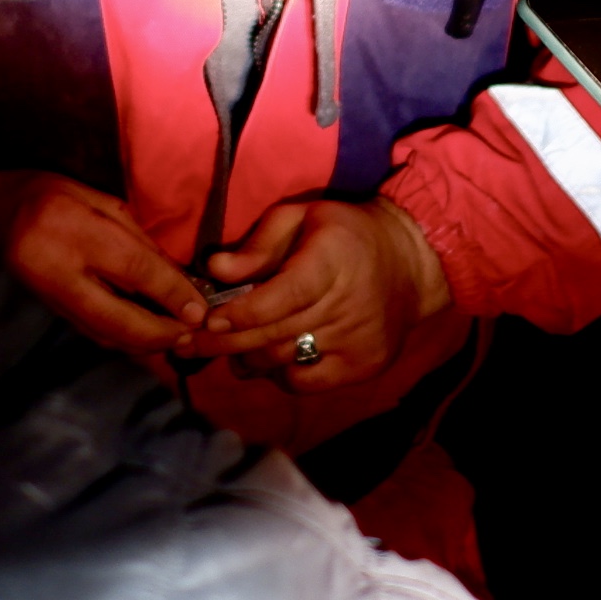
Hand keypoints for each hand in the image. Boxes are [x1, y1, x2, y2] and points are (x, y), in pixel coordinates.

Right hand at [0, 168, 207, 356]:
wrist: (2, 195)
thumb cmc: (58, 185)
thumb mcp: (105, 199)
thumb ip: (141, 242)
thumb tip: (180, 282)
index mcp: (73, 228)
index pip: (134, 270)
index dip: (171, 294)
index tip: (200, 310)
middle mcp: (56, 268)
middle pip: (116, 318)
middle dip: (159, 334)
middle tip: (191, 336)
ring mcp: (45, 292)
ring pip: (101, 333)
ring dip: (142, 344)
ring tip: (175, 341)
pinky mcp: (43, 305)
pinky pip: (88, 331)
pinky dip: (120, 339)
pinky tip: (144, 338)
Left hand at [190, 198, 450, 387]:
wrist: (412, 264)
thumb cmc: (346, 234)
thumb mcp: (304, 217)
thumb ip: (259, 243)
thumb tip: (215, 269)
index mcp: (331, 261)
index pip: (280, 298)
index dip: (240, 314)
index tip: (207, 319)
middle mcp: (346, 305)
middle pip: (273, 335)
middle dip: (224, 342)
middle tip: (189, 344)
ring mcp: (357, 342)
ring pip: (284, 362)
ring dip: (246, 360)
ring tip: (224, 351)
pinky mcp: (363, 367)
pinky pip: (306, 382)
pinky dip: (280, 375)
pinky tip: (268, 360)